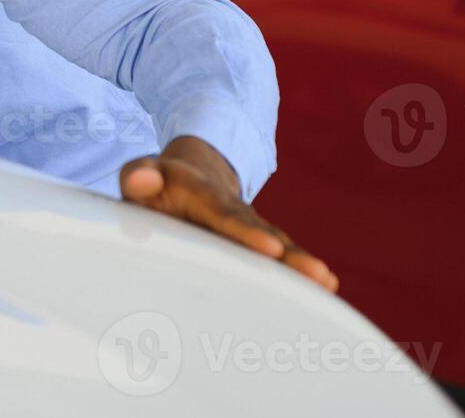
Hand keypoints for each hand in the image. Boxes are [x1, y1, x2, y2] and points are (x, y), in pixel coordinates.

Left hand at [120, 135, 337, 292]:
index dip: (247, 233)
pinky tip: (326, 292)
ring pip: (278, 246)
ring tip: (326, 282)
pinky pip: (280, 259)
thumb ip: (138, 176)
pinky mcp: (256, 244)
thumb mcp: (141, 174)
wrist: (189, 173)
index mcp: (204, 195)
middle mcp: (233, 210)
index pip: (226, 216)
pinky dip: (299, 275)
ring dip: (301, 266)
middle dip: (289, 256)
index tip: (271, 249)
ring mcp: (248, 228)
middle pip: (263, 234)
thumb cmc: (158, 183)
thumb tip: (141, 180)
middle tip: (317, 274)